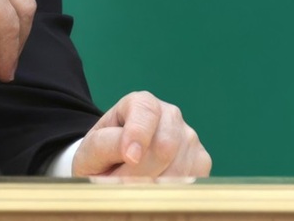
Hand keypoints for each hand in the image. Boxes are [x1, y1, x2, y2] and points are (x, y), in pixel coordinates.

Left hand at [72, 92, 211, 177]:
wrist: (115, 165)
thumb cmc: (103, 154)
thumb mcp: (92, 147)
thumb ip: (106, 145)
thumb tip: (134, 153)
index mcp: (141, 103)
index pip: (146, 113)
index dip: (138, 135)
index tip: (129, 157)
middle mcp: (170, 115)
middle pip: (164, 146)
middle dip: (139, 172)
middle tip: (119, 182)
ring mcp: (188, 136)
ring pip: (178, 168)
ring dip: (152, 185)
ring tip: (134, 183)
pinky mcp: (201, 160)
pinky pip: (190, 180)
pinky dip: (170, 190)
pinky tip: (154, 186)